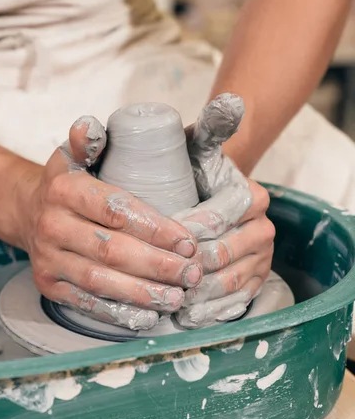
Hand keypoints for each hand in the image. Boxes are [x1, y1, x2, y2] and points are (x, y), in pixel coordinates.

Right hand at [17, 117, 201, 330]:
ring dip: (143, 293)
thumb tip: (88, 124)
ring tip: (177, 296)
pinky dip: (119, 312)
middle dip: (157, 265)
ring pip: (100, 281)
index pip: (116, 210)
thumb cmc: (69, 181)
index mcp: (65, 188)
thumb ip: (89, 139)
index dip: (155, 229)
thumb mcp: (76, 154)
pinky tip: (148, 315)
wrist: (28, 210)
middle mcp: (52, 224)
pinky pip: (85, 302)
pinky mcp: (47, 285)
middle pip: (112, 250)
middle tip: (191, 273)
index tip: (188, 241)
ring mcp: (47, 258)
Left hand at [174, 94, 274, 328]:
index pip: (218, 216)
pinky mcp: (257, 280)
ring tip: (166, 299)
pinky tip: (186, 315)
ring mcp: (262, 257)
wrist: (216, 194)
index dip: (186, 229)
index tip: (156, 236)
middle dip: (188, 266)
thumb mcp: (197, 146)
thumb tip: (229, 102)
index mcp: (252, 195)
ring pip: (230, 282)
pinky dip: (211, 312)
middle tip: (155, 274)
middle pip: (224, 253)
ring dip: (198, 294)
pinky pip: (237, 301)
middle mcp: (264, 227)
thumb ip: (207, 126)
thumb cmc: (195, 170)